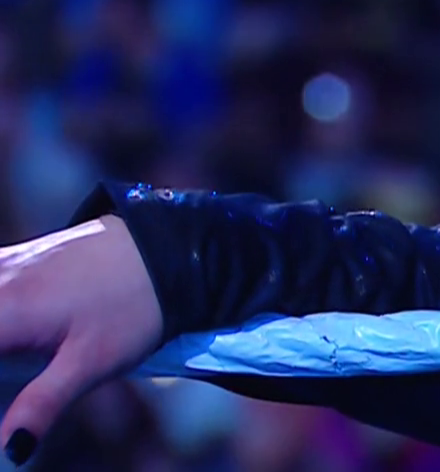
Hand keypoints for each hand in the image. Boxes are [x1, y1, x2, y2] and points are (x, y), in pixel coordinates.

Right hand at [0, 217, 163, 464]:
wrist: (167, 247)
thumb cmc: (134, 305)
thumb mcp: (92, 362)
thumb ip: (43, 404)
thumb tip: (9, 450)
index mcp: (4, 311)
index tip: (4, 391)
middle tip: (17, 365)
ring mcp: (3, 263)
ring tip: (16, 353)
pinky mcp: (15, 258)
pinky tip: (14, 332)